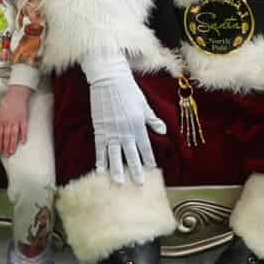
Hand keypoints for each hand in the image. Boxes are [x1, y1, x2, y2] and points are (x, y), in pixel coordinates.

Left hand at [0, 84, 31, 157]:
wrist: (16, 94)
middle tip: (6, 155)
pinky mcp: (24, 118)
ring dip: (13, 144)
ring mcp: (16, 120)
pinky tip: (23, 142)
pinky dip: (23, 135)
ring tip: (12, 152)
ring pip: (14, 135)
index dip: (0, 144)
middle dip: (6, 147)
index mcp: (0, 120)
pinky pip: (23, 128)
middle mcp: (7, 121)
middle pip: (6, 137)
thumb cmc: (6, 104)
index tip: (0, 152)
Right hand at [81, 50, 165, 183]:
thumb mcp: (144, 104)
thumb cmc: (128, 89)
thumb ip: (152, 119)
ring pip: (114, 154)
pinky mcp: (100, 129)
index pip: (145, 146)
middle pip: (131, 154)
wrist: (109, 79)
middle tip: (139, 184)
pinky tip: (100, 170)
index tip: (152, 170)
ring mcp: (111, 131)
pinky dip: (100, 159)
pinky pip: (100, 148)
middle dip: (135, 170)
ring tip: (118, 182)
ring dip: (117, 169)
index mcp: (138, 124)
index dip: (148, 159)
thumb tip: (163, 130)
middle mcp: (125, 130)